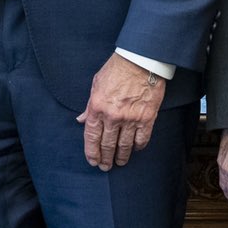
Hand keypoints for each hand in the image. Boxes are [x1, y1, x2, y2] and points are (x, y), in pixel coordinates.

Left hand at [77, 53, 164, 170]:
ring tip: (119, 162)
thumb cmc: (117, 69)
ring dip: (121, 157)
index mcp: (97, 107)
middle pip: (107, 144)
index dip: (91, 152)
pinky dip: (138, 146)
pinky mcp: (147, 118)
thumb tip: (80, 120)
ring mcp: (130, 118)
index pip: (91, 136)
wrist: (140, 61)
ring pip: (124, 145)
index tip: (92, 161)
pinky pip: (142, 139)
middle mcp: (113, 116)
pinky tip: (135, 149)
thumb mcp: (96, 84)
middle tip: (105, 167)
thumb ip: (88, 105)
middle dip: (105, 158)